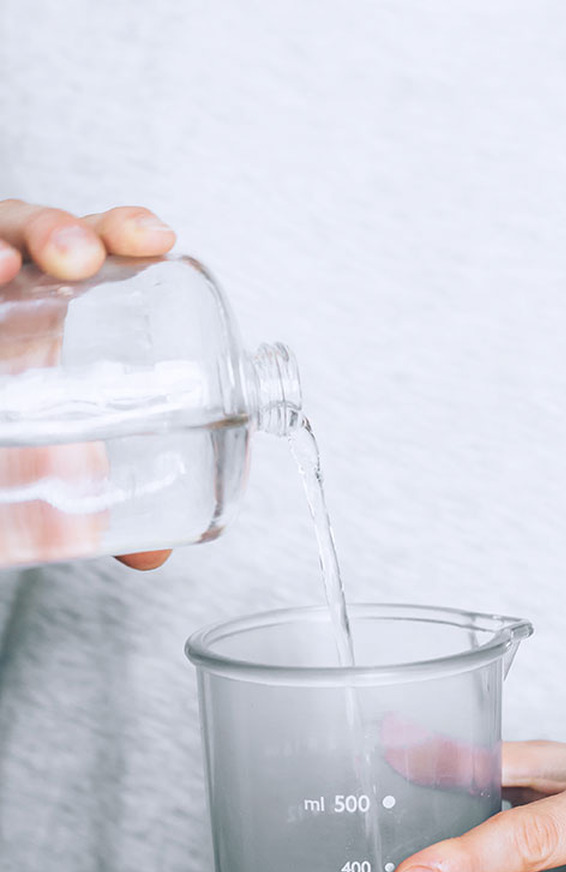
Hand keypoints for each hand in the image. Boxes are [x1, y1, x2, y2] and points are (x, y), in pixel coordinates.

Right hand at [0, 200, 175, 569]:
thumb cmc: (12, 451)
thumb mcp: (56, 471)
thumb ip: (101, 503)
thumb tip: (153, 554)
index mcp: (56, 316)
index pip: (92, 254)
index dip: (123, 232)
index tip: (158, 241)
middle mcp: (8, 298)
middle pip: (34, 234)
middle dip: (64, 229)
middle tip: (83, 259)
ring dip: (9, 240)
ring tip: (12, 266)